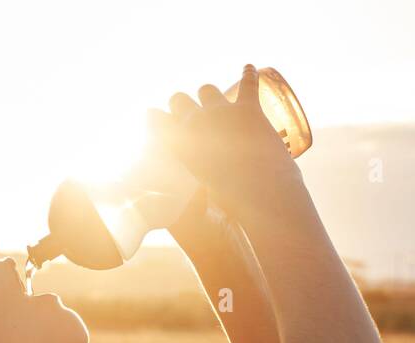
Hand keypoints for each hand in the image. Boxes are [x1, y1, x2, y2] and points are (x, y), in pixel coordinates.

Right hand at [148, 64, 301, 218]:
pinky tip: (250, 68)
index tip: (154, 117)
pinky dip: (249, 74)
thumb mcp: (201, 192)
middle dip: (181, 103)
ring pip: (207, 89)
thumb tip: (204, 187)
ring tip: (212, 98)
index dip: (155, 118)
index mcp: (177, 143)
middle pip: (179, 99)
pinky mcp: (248, 109)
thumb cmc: (229, 201)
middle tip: (187, 111)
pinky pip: (248, 84)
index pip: (154, 120)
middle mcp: (194, 122)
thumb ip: (199, 182)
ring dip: (208, 94)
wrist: (260, 193)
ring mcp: (221, 112)